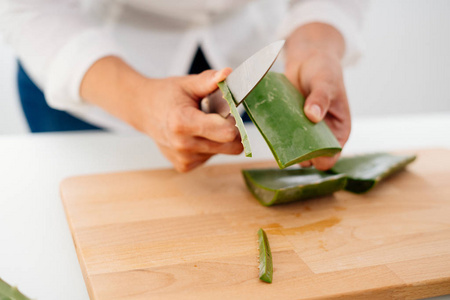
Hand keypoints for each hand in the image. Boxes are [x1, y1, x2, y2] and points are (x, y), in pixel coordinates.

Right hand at [81, 57, 242, 171]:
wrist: (143, 110)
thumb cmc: (167, 95)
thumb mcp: (187, 83)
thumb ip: (209, 80)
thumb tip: (228, 73)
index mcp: (183, 122)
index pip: (228, 132)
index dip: (233, 120)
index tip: (226, 110)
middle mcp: (183, 145)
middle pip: (231, 147)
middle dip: (231, 131)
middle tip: (216, 117)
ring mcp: (183, 158)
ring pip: (222, 152)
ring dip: (218, 138)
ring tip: (199, 124)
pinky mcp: (183, 166)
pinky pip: (210, 158)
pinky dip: (208, 146)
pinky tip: (194, 135)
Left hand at [284, 23, 350, 169]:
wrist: (309, 58)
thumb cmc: (325, 70)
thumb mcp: (326, 82)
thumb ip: (320, 98)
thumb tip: (314, 116)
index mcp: (339, 131)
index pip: (330, 156)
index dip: (319, 158)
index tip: (305, 148)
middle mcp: (322, 135)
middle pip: (309, 158)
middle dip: (298, 153)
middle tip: (287, 138)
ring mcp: (304, 131)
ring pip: (293, 149)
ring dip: (284, 144)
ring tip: (278, 129)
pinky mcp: (288, 124)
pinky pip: (281, 136)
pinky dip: (275, 134)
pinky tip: (269, 125)